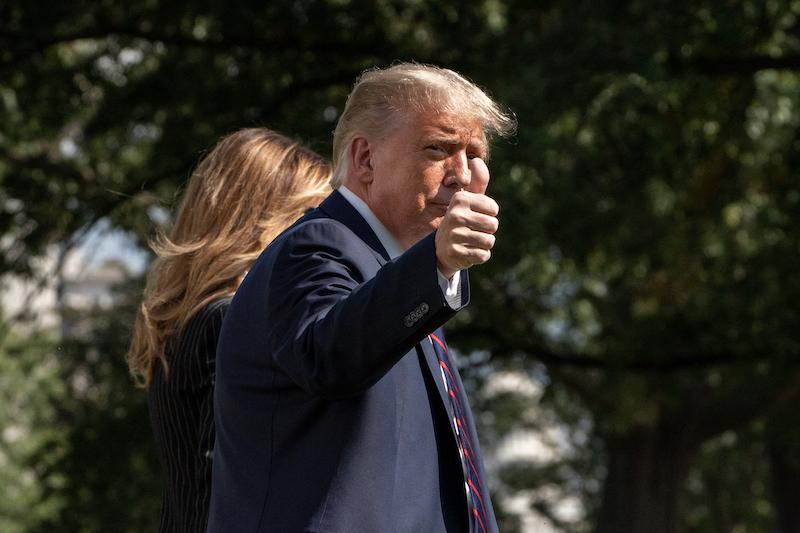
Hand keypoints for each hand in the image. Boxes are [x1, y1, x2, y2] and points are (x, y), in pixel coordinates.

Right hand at [435, 158, 498, 277]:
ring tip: (471, 241)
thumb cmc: (461, 219)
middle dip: (488, 230)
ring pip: (489, 241)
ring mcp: (454, 235)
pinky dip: (480, 256)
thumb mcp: (467, 200)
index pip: (494, 208)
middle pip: (493, 225)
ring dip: (484, 244)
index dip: (489, 214)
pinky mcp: (455, 253)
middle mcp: (455, 215)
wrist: (441, 248)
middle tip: (474, 230)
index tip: (475, 215)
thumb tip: (477, 161)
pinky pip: (483, 255)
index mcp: (460, 199)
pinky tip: (468, 252)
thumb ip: (477, 182)